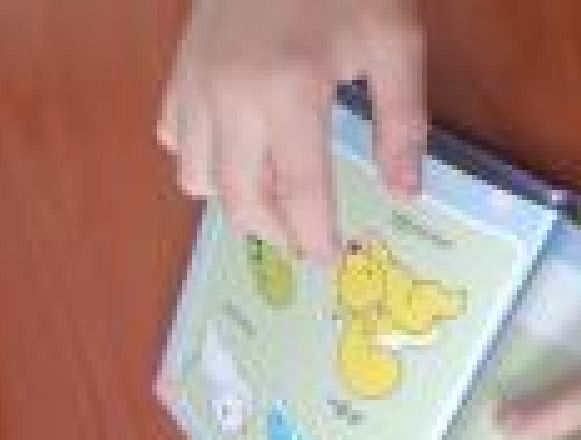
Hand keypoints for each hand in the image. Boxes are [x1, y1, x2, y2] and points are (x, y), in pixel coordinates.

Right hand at [158, 0, 426, 258]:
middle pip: (241, 201)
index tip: (331, 259)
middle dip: (276, 232)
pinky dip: (202, 158)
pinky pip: (175, 140)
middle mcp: (231, 99)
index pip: (301, 194)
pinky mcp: (178, 72)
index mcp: (290, 92)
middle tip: (304, 237)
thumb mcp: (394, 39)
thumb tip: (405, 194)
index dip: (316, 238)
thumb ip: (402, 121)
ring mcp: (196, 86)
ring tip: (271, 192)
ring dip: (234, 200)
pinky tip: (236, 145)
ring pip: (197, 180)